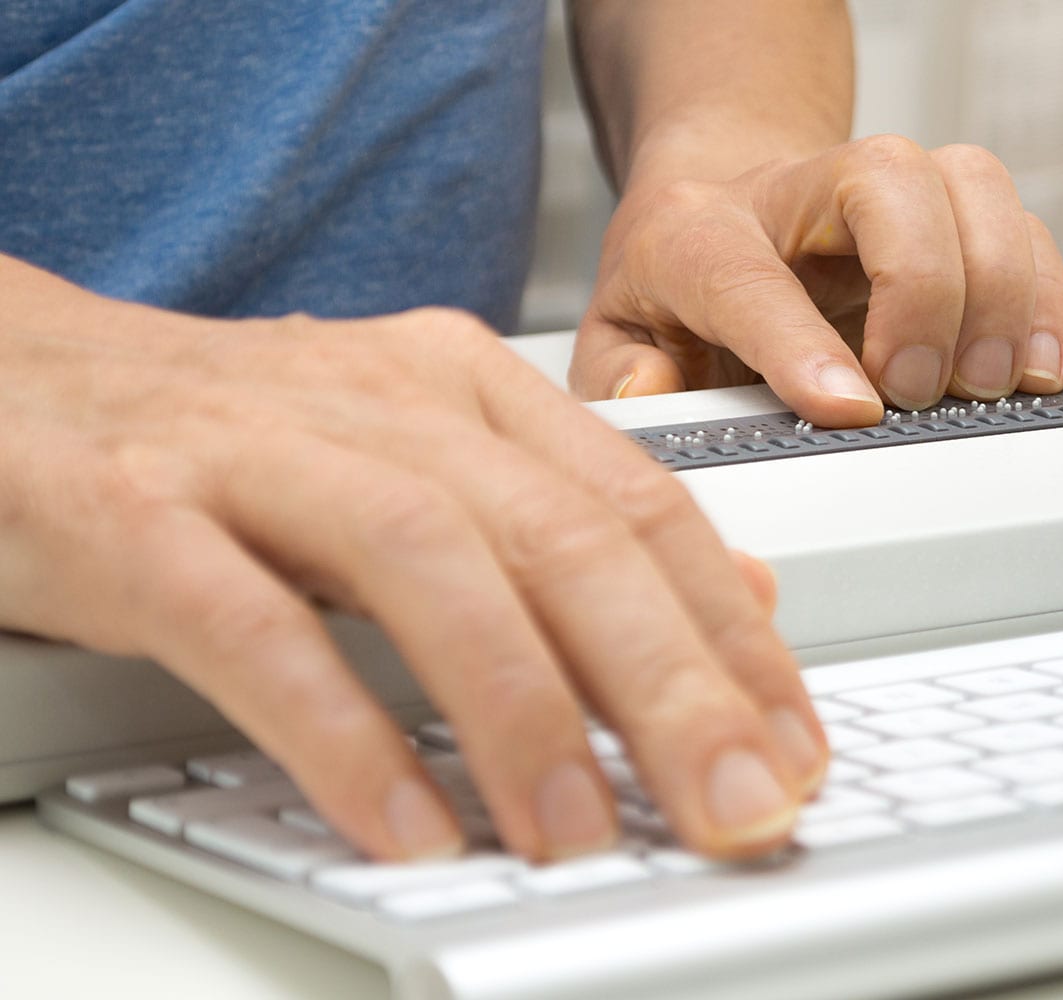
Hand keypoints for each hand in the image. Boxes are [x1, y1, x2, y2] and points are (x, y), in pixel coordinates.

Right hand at [0, 258, 826, 861]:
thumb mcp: (426, 457)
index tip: (791, 740)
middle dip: (669, 681)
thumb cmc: (234, 438)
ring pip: (429, 566)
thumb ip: (572, 520)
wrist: (19, 379)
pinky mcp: (137, 516)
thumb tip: (735, 594)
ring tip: (581, 833)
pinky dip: (343, 733)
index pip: (639, 506)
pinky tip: (408, 824)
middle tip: (736, 802)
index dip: (731, 632)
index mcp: (464, 386)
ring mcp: (257, 452)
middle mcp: (381, 404)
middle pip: (563, 537)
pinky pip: (257, 629)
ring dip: (522, 709)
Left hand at [569, 135, 1062, 426]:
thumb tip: (652, 393)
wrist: (719, 207)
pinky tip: (1033, 366)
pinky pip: (1022, 223)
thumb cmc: (676, 284)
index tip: (849, 408)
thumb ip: (620, 375)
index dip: (799, 345)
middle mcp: (798, 191)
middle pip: (885, 178)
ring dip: (999, 287)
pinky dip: (1044, 295)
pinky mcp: (948, 213)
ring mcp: (882, 192)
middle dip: (921, 288)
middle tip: (917, 389)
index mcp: (698, 231)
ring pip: (968, 182)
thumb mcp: (618, 338)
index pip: (748, 276)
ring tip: (989, 383)